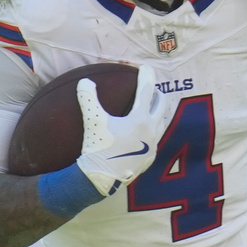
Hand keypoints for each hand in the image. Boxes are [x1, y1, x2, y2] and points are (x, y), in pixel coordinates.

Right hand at [76, 64, 166, 195]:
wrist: (101, 178)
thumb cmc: (97, 148)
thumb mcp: (92, 121)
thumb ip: (88, 99)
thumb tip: (84, 81)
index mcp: (140, 120)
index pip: (146, 92)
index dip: (146, 77)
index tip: (146, 67)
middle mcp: (151, 132)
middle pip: (160, 106)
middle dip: (157, 93)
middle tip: (151, 86)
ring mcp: (152, 147)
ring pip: (161, 123)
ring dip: (157, 112)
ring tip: (152, 107)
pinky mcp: (149, 159)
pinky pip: (156, 139)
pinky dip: (153, 130)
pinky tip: (146, 133)